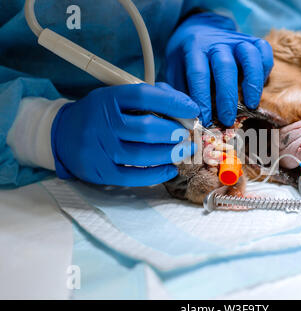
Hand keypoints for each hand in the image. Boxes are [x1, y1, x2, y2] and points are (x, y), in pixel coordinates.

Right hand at [51, 83, 198, 185]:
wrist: (62, 134)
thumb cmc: (101, 114)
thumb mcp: (118, 97)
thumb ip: (151, 97)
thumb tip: (185, 105)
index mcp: (108, 99)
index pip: (145, 96)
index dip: (173, 102)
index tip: (192, 110)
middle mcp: (102, 123)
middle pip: (146, 128)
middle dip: (174, 133)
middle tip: (188, 136)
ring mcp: (100, 149)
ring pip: (142, 154)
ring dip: (169, 154)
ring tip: (183, 151)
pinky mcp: (100, 171)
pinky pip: (133, 176)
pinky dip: (156, 174)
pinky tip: (169, 169)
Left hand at [166, 12, 273, 126]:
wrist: (199, 28)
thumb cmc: (187, 57)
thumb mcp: (176, 70)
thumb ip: (182, 90)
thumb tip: (189, 117)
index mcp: (194, 48)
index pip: (198, 74)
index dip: (202, 98)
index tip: (205, 119)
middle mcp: (216, 42)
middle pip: (225, 66)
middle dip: (227, 96)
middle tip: (228, 119)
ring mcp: (236, 39)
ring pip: (249, 55)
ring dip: (252, 82)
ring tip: (251, 104)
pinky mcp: (251, 40)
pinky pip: (263, 50)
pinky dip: (265, 68)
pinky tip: (260, 86)